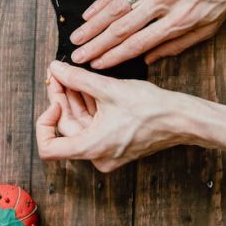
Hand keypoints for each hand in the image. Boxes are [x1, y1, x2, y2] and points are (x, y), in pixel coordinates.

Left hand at [36, 61, 188, 171]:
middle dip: (61, 99)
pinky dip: (89, 107)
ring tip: (72, 75)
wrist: (181, 119)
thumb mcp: (109, 89)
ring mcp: (107, 151)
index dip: (44, 123)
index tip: (53, 101)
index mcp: (92, 148)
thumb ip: (77, 79)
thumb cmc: (152, 108)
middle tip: (59, 73)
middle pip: (66, 128)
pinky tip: (87, 86)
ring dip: (75, 100)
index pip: (49, 148)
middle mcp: (98, 155)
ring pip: (81, 124)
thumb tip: (55, 69)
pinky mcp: (115, 143)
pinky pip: (94, 125)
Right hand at [68, 0, 225, 68]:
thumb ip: (178, 45)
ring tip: (77, 37)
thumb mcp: (210, 27)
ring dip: (94, 24)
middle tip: (77, 56)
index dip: (114, 56)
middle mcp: (164, 2)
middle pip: (122, 28)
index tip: (97, 65)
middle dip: (96, 45)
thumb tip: (148, 60)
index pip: (139, 43)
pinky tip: (91, 11)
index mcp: (179, 20)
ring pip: (118, 6)